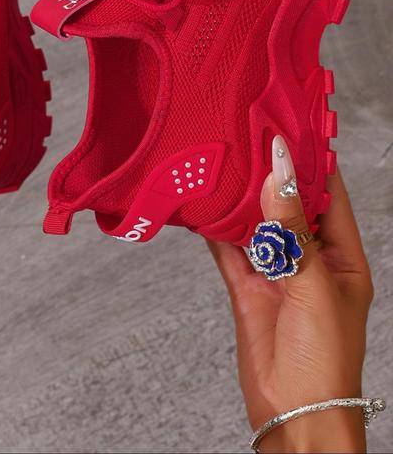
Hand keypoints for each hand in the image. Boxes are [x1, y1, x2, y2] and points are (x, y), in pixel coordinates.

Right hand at [208, 135, 372, 452]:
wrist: (294, 413)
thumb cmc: (325, 356)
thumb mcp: (314, 284)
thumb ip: (291, 230)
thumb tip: (279, 176)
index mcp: (342, 255)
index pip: (328, 196)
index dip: (310, 163)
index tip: (288, 129)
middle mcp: (309, 258)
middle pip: (288, 205)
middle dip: (270, 174)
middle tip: (246, 135)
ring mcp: (276, 272)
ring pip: (256, 223)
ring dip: (240, 198)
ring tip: (222, 161)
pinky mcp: (247, 287)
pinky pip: (229, 249)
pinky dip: (215, 228)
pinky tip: (202, 205)